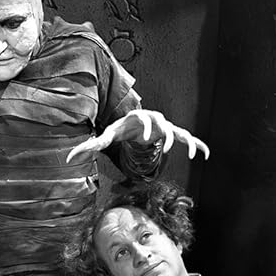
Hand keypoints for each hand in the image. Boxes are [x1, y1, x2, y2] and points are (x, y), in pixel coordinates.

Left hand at [66, 109, 209, 161]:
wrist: (135, 125)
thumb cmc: (119, 130)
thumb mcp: (105, 137)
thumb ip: (89, 147)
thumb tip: (68, 158)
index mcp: (138, 118)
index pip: (142, 118)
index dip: (144, 125)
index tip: (144, 136)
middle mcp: (154, 120)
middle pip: (162, 123)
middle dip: (165, 134)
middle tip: (164, 147)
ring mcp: (165, 127)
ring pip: (178, 132)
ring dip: (184, 142)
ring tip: (191, 154)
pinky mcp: (173, 135)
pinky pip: (188, 139)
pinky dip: (197, 145)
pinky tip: (206, 154)